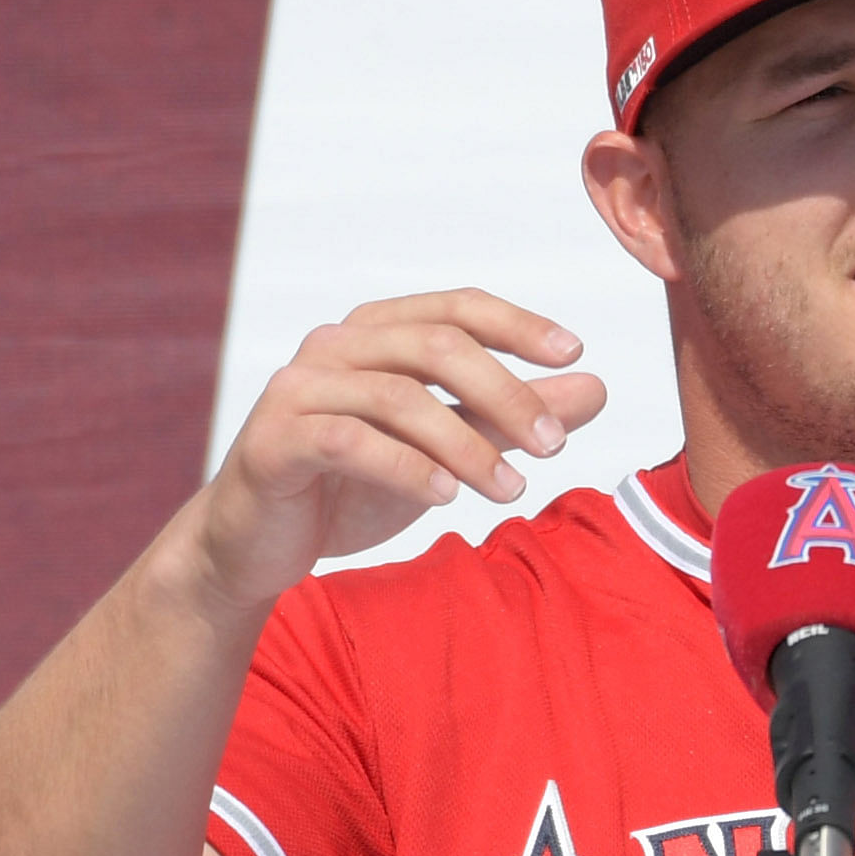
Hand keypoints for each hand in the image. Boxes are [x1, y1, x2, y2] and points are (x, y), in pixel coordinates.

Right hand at [180, 290, 609, 611]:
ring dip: (468, 445)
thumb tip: (594, 387)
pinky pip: (348, 441)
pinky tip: (446, 498)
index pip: (455, 309)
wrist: (259, 546)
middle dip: (507, 393)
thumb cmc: (355, 487)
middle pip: (435, 346)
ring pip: (398, 396)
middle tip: (555, 446)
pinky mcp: (273, 440)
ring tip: (512, 490)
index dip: (517, 324)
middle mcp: (334, 348)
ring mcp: (297, 390)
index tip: (574, 353)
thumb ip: (511, 417)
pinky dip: (407, 467)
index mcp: (375, 335)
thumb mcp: (449, 451)